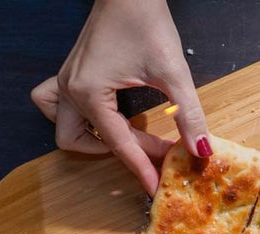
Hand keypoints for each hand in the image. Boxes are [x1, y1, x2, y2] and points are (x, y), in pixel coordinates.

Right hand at [30, 0, 211, 194]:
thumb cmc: (145, 21)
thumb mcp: (173, 71)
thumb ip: (188, 114)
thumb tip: (202, 150)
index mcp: (88, 92)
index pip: (119, 144)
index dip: (142, 168)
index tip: (157, 187)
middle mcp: (70, 89)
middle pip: (83, 142)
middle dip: (119, 151)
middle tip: (154, 149)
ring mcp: (66, 80)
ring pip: (63, 127)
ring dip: (88, 139)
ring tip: (124, 137)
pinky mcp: (72, 72)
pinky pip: (57, 105)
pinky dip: (76, 118)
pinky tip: (104, 116)